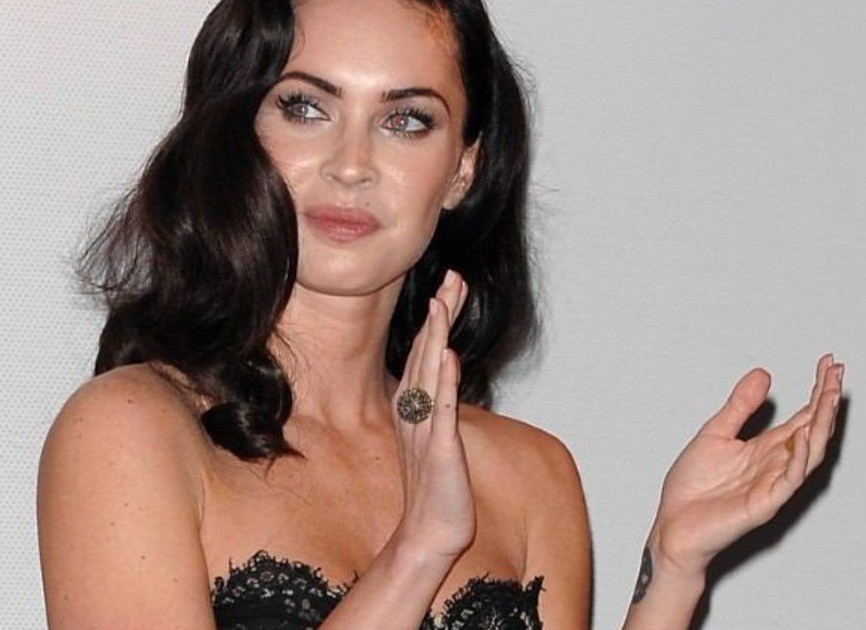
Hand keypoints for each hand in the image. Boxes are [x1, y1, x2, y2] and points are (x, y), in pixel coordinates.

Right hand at [390, 269, 472, 560]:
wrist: (430, 532)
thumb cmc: (435, 488)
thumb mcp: (433, 437)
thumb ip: (435, 405)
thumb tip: (440, 376)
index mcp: (414, 407)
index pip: (427, 352)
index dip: (440, 319)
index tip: (449, 286)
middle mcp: (415, 412)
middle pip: (427, 352)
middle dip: (441, 314)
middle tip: (451, 277)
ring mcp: (425, 429)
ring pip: (429, 373)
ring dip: (436, 336)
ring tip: (443, 302)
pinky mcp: (440, 449)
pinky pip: (441, 410)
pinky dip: (443, 381)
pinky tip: (446, 355)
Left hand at [650, 354, 844, 574]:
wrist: (672, 526)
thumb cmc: (692, 488)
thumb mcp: (715, 434)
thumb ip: (739, 406)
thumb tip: (763, 373)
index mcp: (766, 448)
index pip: (803, 415)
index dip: (818, 390)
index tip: (828, 363)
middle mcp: (776, 464)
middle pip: (814, 429)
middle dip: (828, 401)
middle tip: (838, 372)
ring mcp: (774, 484)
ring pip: (811, 452)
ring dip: (823, 424)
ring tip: (831, 396)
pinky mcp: (764, 503)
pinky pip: (790, 479)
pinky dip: (800, 456)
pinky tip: (804, 433)